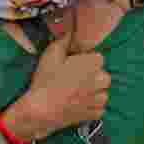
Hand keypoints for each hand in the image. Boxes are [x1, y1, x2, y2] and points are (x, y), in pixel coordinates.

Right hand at [2, 22, 110, 142]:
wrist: (41, 111)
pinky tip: (77, 103)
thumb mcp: (51, 55)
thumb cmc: (46, 81)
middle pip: (101, 74)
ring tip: (75, 93)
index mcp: (94, 64)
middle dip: (91, 75)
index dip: (85, 61)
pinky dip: (91, 105)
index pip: (97, 58)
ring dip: (92, 91)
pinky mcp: (97, 113)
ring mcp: (100, 99)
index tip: (73, 66)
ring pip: (101, 90)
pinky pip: (99, 106)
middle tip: (73, 79)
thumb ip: (64, 40)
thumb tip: (71, 30)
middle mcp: (102, 80)